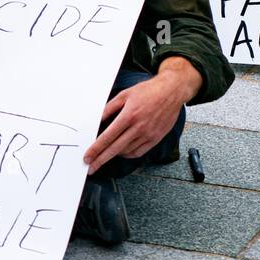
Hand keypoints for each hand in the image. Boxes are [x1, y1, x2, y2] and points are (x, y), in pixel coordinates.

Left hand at [83, 59, 200, 173]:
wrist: (172, 91)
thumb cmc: (149, 91)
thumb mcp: (125, 94)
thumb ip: (109, 108)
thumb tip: (97, 120)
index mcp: (129, 115)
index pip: (108, 137)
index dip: (96, 149)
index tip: (88, 157)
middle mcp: (139, 127)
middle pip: (115, 149)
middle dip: (100, 160)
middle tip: (91, 168)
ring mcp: (148, 134)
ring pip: (126, 152)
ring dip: (114, 155)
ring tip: (106, 155)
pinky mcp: (156, 138)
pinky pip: (138, 152)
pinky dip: (128, 154)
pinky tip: (122, 152)